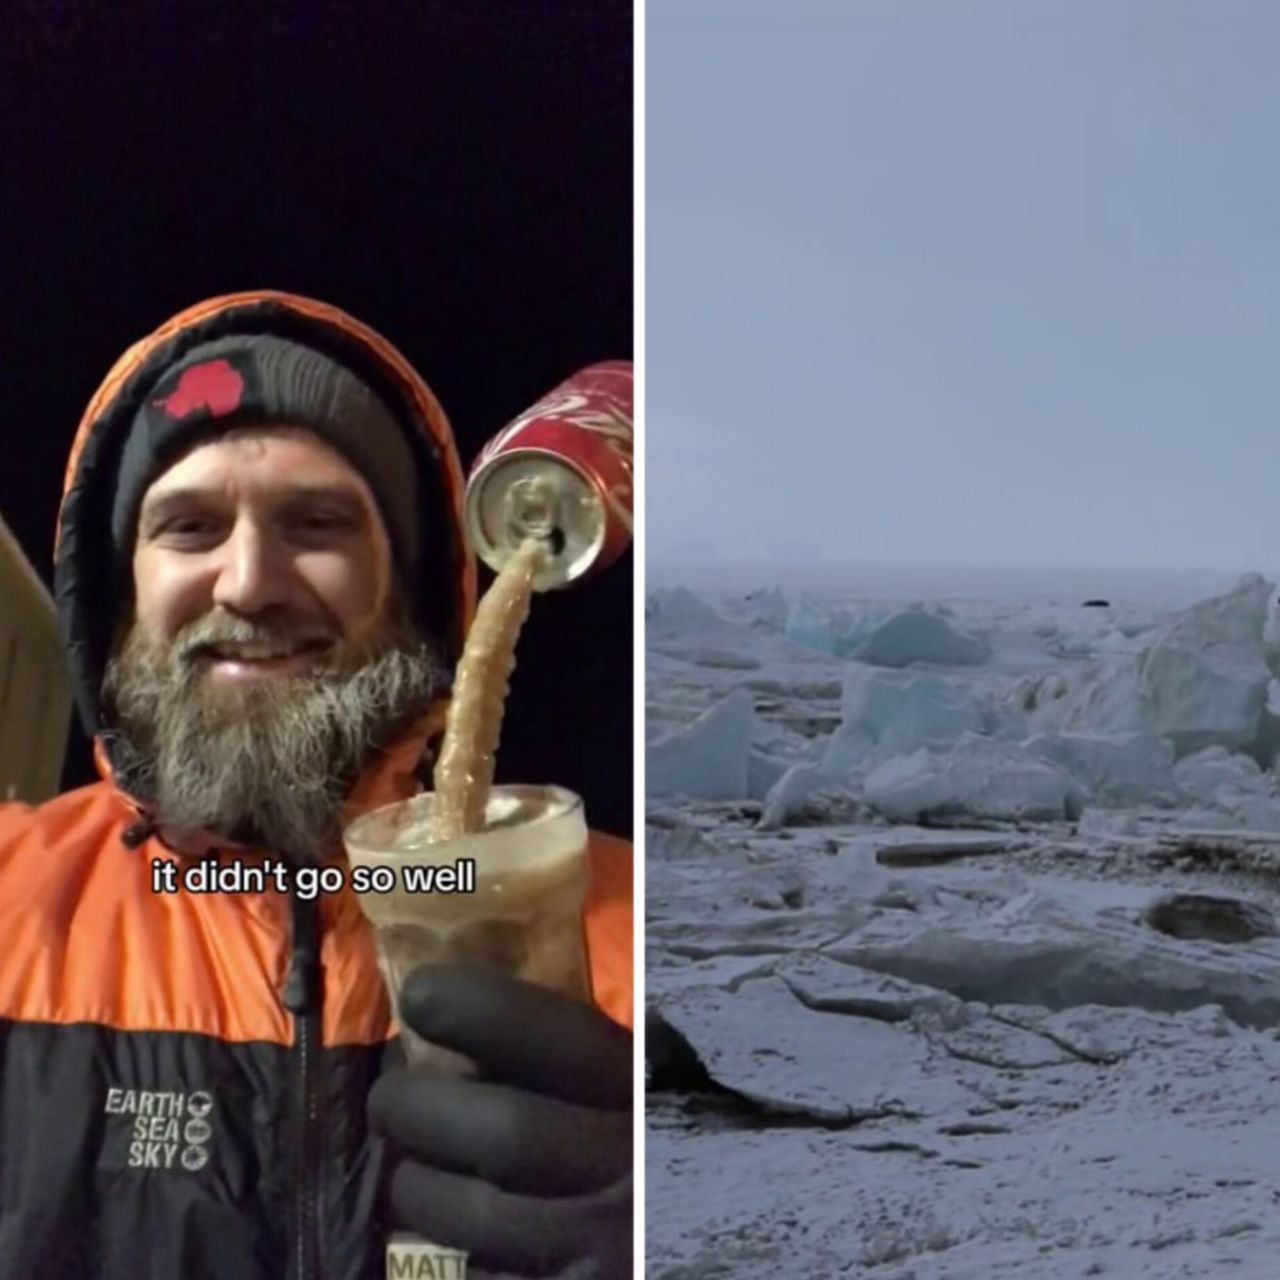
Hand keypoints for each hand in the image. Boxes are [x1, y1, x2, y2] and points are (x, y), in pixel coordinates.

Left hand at [368, 966, 632, 1277]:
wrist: (698, 1236)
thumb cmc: (660, 1143)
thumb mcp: (646, 1084)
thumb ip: (591, 1048)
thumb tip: (478, 1005)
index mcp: (650, 1094)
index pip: (561, 1039)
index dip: (479, 1010)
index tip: (422, 995)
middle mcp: (633, 1169)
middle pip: (504, 1131)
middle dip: (420, 1109)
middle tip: (388, 1099)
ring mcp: (605, 1250)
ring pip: (475, 1217)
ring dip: (416, 1186)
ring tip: (409, 1170)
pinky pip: (481, 1276)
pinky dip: (452, 1254)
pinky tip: (454, 1233)